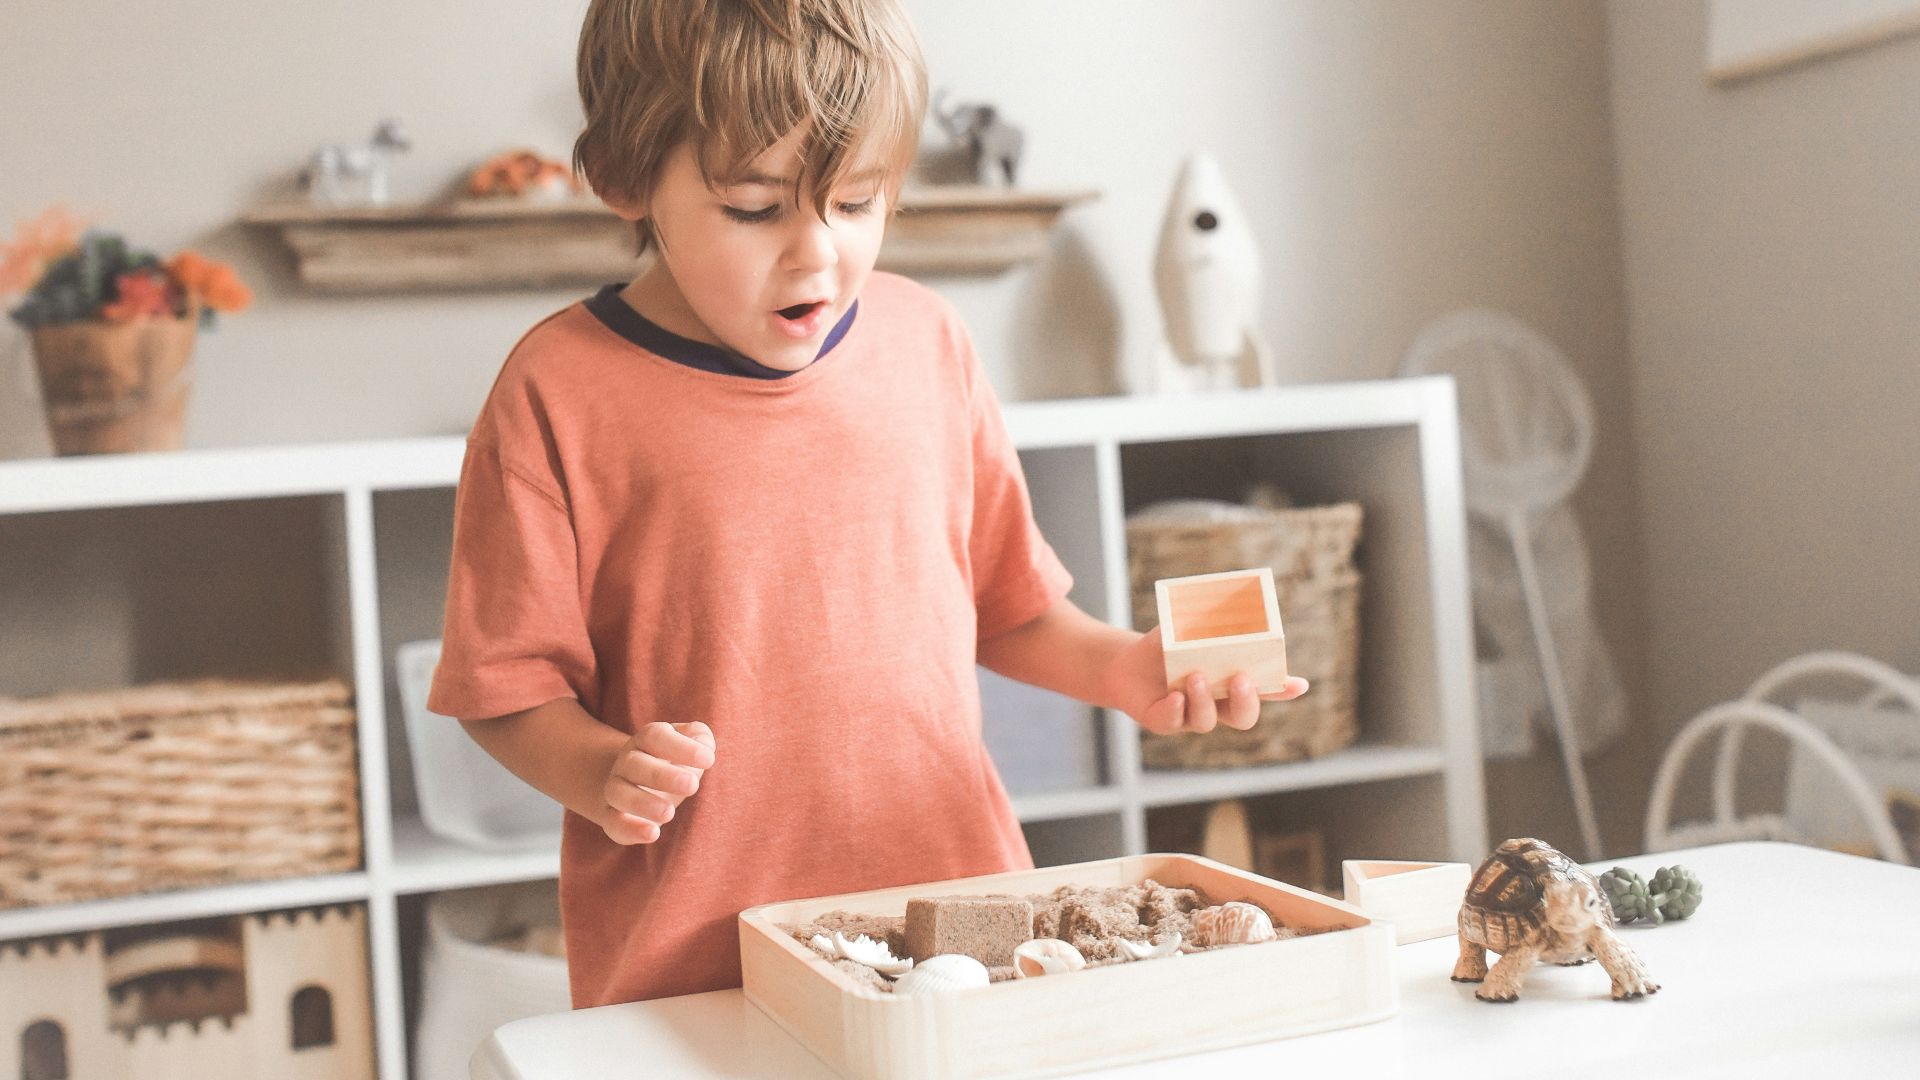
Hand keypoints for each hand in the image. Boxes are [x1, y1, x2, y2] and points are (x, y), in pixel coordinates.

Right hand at [599, 721, 714, 844]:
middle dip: (662, 775)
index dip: (681, 747)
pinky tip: (653, 834)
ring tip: (669, 813)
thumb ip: (700, 738)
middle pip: (634, 764)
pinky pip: (613, 823)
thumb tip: (705, 744)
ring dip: (643, 803)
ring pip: (617, 793)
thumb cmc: (674, 761)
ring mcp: (616, 789)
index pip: (655, 736)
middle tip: (692, 785)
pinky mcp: (613, 817)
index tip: (709, 760)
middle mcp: (626, 762)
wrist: (643, 783)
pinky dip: (630, 830)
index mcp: (645, 740)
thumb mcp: (690, 745)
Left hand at [1100, 627, 1307, 735]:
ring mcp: (1190, 716)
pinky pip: (1173, 722)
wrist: (1127, 663)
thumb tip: (1230, 599)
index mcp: (1230, 683)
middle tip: (1240, 678)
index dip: (1282, 690)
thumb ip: (1210, 621)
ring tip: (1195, 675)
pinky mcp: (1163, 721)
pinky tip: (1175, 696)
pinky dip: (1176, 710)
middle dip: (1246, 701)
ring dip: (1204, 700)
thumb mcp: (1188, 629)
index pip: (1264, 690)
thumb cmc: (1167, 646)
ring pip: (1207, 721)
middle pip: (1243, 717)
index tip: (1299, 684)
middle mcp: (1216, 705)